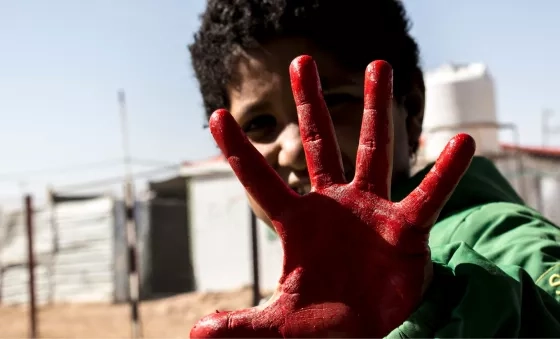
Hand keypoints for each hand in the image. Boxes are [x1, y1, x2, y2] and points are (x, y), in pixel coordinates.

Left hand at [190, 56, 474, 337]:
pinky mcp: (405, 228)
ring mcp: (371, 211)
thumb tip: (197, 333)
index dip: (239, 151)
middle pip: (320, 144)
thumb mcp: (280, 325)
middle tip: (301, 60)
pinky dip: (444, 173)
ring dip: (377, 109)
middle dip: (310, 103)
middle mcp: (333, 206)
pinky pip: (427, 197)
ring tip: (380, 64)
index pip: (261, 181)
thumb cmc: (321, 320)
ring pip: (374, 151)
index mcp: (297, 222)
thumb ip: (244, 326)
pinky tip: (464, 142)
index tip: (215, 115)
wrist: (365, 330)